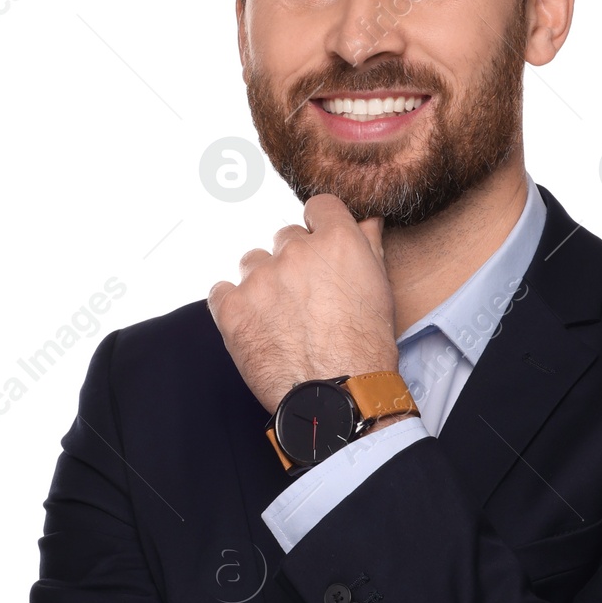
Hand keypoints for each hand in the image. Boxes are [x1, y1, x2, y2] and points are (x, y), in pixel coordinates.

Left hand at [206, 194, 399, 413]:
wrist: (335, 396)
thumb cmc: (366, 349)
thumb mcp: (380, 291)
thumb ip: (369, 247)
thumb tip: (367, 220)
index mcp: (337, 242)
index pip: (319, 206)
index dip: (320, 227)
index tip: (319, 247)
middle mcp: (295, 252)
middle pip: (285, 237)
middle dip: (293, 261)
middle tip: (304, 297)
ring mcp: (260, 278)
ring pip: (253, 262)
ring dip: (263, 282)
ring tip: (279, 317)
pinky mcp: (232, 307)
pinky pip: (222, 291)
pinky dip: (234, 306)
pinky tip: (254, 327)